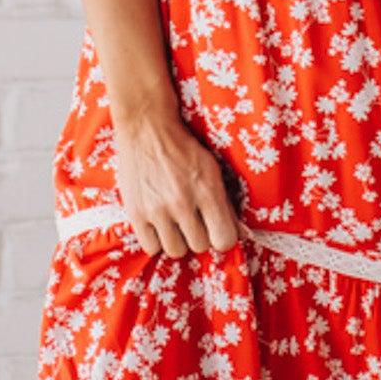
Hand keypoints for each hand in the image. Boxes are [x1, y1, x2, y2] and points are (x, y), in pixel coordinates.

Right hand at [112, 102, 241, 258]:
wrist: (147, 129)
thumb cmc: (184, 149)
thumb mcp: (213, 170)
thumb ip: (227, 204)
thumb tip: (245, 235)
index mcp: (207, 191)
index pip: (224, 240)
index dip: (223, 237)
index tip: (217, 229)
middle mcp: (182, 202)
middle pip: (199, 246)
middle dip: (200, 236)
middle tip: (194, 220)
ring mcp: (157, 209)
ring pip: (176, 250)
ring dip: (178, 240)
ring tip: (176, 222)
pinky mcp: (136, 213)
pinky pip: (151, 248)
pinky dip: (157, 241)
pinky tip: (159, 224)